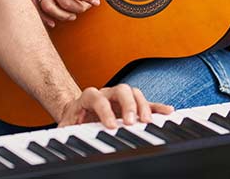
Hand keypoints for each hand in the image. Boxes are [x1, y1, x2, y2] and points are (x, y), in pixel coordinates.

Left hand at [56, 84, 174, 128]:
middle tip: (132, 123)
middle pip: (120, 90)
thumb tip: (61, 140)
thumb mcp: (65, 129)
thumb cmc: (72, 122)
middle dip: (128, 105)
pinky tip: (167, 112)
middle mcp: (106, 93)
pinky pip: (146, 102)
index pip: (97, 97)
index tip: (111, 126)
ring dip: (143, 105)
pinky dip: (157, 106)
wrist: (76, 114)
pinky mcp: (130, 105)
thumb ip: (65, 133)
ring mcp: (119, 97)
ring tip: (148, 121)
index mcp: (88, 97)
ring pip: (134, 93)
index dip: (105, 110)